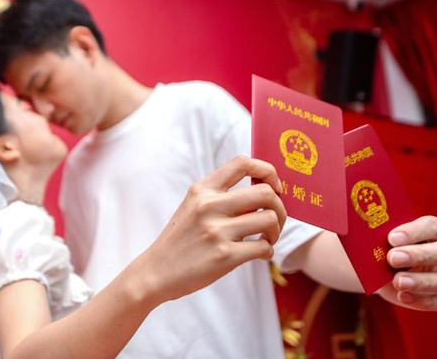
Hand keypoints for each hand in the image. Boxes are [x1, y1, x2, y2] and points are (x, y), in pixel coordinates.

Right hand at [135, 155, 286, 303]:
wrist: (155, 272)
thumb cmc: (180, 240)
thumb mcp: (192, 207)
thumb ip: (220, 197)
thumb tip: (263, 193)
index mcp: (202, 190)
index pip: (242, 163)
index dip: (267, 170)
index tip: (274, 186)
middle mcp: (210, 205)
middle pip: (265, 192)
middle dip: (280, 207)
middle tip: (275, 220)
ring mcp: (217, 231)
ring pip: (270, 220)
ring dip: (276, 231)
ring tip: (267, 239)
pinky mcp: (224, 256)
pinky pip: (264, 247)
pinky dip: (267, 251)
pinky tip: (258, 254)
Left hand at [376, 215, 436, 310]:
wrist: (390, 273)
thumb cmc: (392, 250)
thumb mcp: (387, 243)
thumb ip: (384, 239)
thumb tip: (373, 241)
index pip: (433, 226)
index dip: (414, 232)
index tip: (392, 238)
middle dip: (419, 255)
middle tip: (393, 258)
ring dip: (422, 282)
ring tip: (398, 282)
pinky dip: (425, 301)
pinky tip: (403, 297)